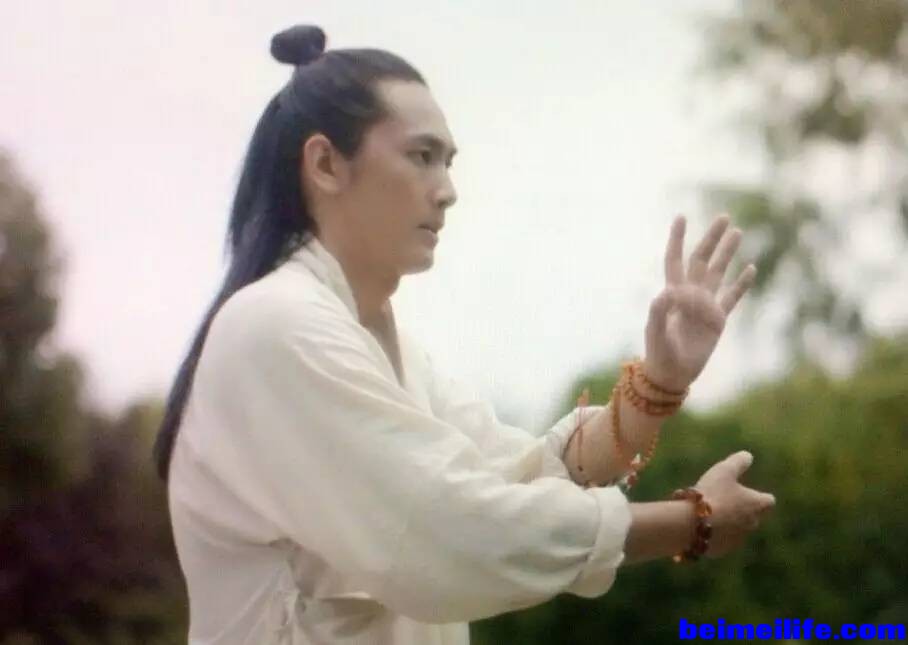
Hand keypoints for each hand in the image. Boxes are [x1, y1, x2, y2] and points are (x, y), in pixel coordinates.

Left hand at [643, 214, 756, 390]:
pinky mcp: (718, 320)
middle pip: (702, 260)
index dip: (678, 239)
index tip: (681, 217)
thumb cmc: (659, 353)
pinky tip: (751, 268)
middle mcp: (690, 295)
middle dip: (711, 239)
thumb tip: (668, 292)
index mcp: (672, 294)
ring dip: (727, 253)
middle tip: (724, 218)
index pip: (675, 260)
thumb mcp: (655, 332)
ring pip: (719, 272)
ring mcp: (706, 306)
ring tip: (738, 232)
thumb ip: (659, 311)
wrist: (671, 374)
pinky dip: (742, 284)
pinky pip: (732, 298)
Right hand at [694, 451, 774, 557]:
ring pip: (737, 530)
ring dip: (729, 523)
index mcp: (756, 505)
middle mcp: (751, 524)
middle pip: (753, 517)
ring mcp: (737, 539)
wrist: (693, 524)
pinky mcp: (722, 550)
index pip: (768, 501)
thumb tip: (748, 455)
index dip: (761, 496)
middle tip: (726, 501)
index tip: (752, 493)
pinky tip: (700, 526)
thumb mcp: (725, 470)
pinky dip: (715, 534)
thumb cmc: (712, 493)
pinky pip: (721, 541)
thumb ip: (739, 462)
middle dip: (743, 511)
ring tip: (710, 514)